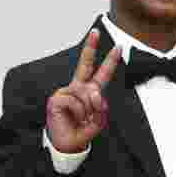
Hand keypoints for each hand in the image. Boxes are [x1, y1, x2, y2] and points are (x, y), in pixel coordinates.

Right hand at [46, 29, 121, 153]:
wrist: (67, 144)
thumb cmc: (81, 130)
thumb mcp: (98, 120)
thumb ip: (100, 107)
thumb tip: (94, 93)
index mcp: (89, 91)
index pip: (101, 74)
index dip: (110, 61)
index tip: (118, 48)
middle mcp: (77, 88)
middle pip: (84, 64)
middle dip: (90, 47)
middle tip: (96, 31)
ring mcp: (66, 92)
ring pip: (86, 93)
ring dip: (87, 110)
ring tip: (81, 119)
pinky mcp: (57, 98)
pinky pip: (75, 101)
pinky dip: (78, 112)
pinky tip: (72, 117)